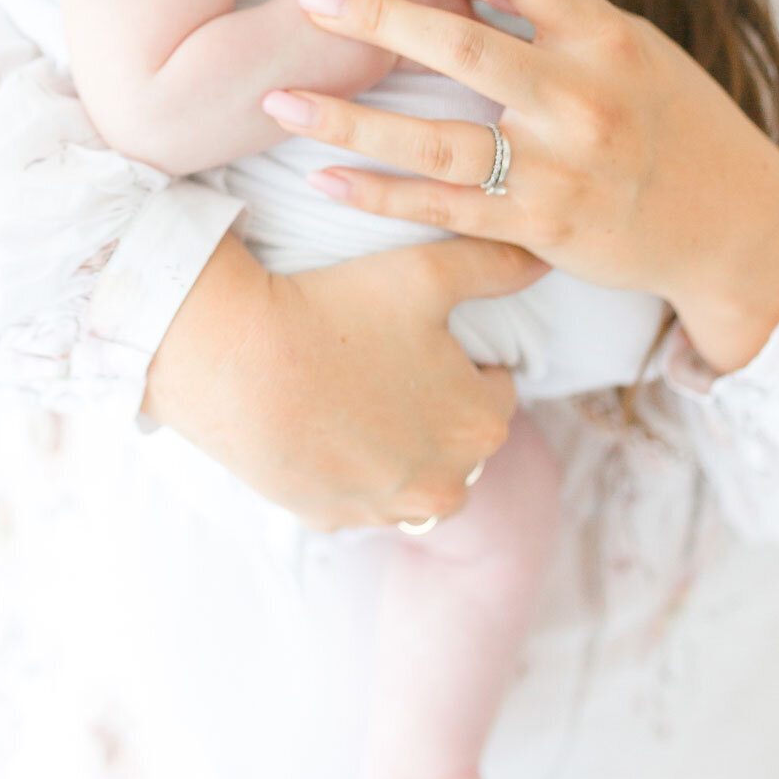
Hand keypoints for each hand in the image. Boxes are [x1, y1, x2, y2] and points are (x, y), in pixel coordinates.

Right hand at [141, 230, 544, 529]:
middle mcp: (446, 485)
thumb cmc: (335, 312)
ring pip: (412, 475)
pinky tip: (321, 423)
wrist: (235, 362)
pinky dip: (348, 467)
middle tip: (383, 359)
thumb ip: (495, 264)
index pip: (496, 390)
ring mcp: (386, 511)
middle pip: (457, 439)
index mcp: (480, 425)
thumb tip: (543, 257)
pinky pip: (357, 495)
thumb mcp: (425, 273)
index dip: (460, 358)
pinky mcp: (333, 521)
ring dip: (398, 444)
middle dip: (435, 407)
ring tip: (353, 391)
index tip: (418, 336)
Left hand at [267, 0, 778, 373]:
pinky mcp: (542, 227)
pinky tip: (325, 178)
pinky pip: (446, 209)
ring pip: (438, 141)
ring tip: (280, 102)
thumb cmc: (672, 119)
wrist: (734, 226)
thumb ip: (554, 8)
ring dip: (351, 121)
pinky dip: (381, 195)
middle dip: (378, 19)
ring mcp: (559, 167)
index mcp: (601, 33)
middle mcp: (580, 96)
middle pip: (464, 46)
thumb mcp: (629, 46)